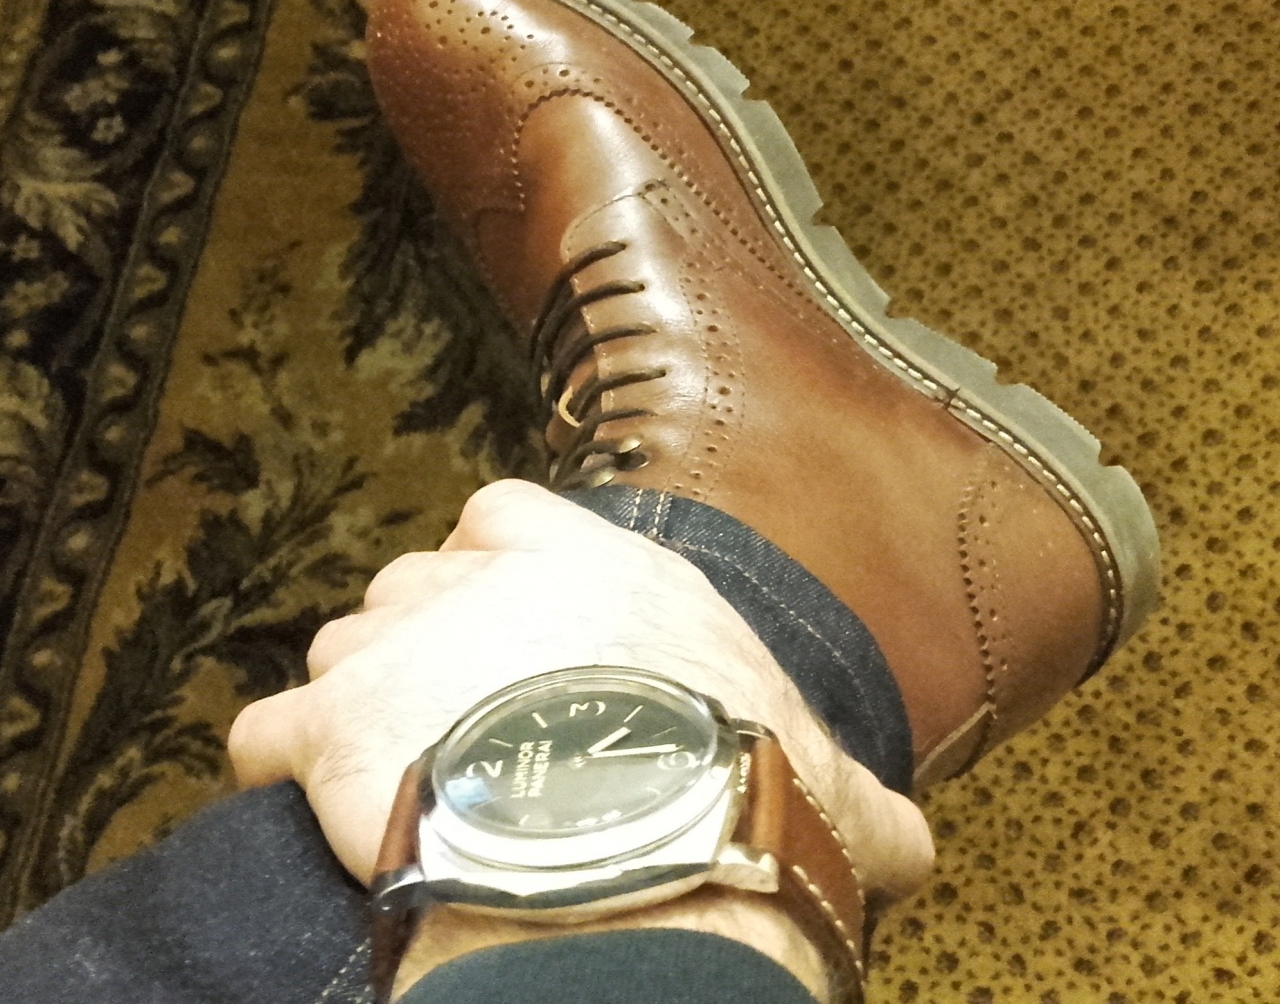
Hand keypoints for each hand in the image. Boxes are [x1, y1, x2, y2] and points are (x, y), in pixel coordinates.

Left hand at [229, 480, 932, 901]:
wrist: (640, 858)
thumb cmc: (734, 800)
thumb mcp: (827, 789)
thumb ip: (866, 800)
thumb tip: (917, 843)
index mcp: (598, 573)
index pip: (509, 520)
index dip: (497, 570)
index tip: (509, 623)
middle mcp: (489, 585)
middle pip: (417, 583)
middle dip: (424, 637)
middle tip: (451, 710)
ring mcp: (401, 646)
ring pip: (343, 643)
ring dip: (358, 696)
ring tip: (391, 766)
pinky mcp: (330, 725)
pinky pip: (266, 728)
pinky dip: (276, 758)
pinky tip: (303, 801)